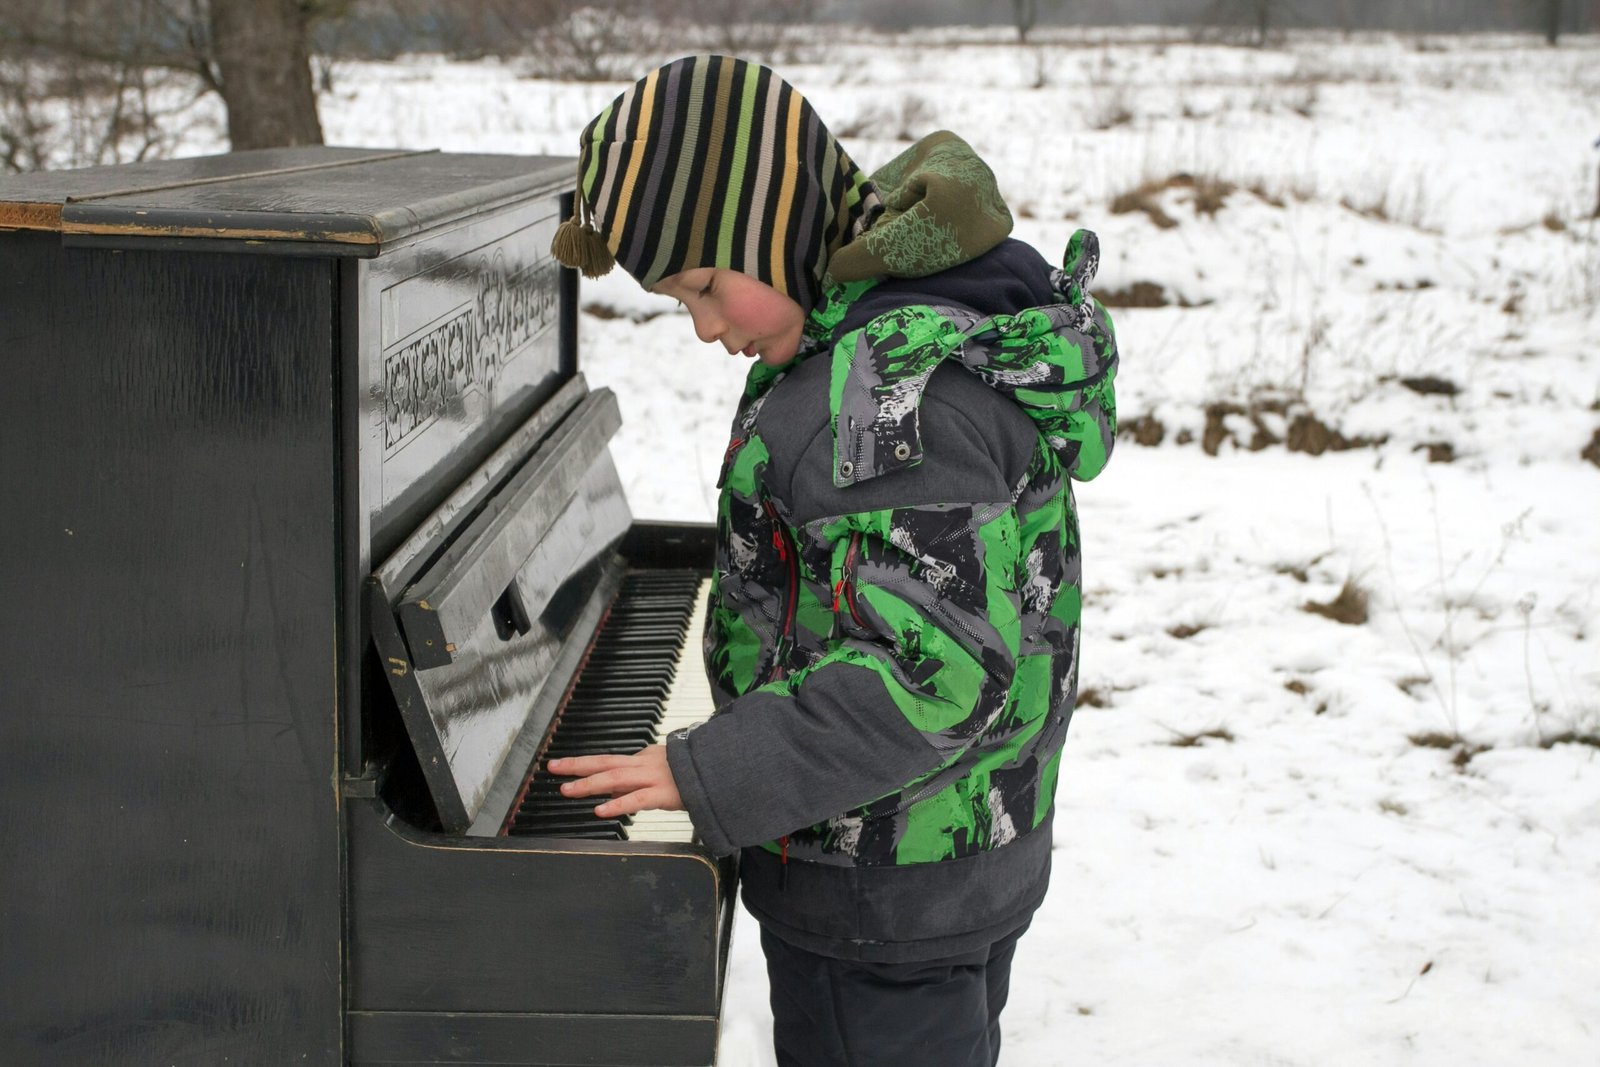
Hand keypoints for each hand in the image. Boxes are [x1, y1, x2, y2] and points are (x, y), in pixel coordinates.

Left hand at [546, 744, 683, 819]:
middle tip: (553, 768)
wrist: (720, 771)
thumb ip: (638, 778)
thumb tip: (613, 788)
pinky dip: (617, 804)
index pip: (609, 761)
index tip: (564, 767)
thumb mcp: (662, 769)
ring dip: (589, 783)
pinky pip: (636, 799)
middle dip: (577, 765)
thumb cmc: (692, 773)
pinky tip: (600, 810)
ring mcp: (653, 777)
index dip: (585, 764)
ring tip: (568, 790)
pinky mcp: (663, 794)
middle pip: (605, 762)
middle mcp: (644, 763)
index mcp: (644, 758)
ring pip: (615, 778)